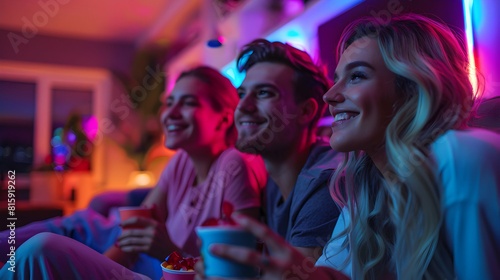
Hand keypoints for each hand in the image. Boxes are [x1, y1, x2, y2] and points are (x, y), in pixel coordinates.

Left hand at [117, 206, 175, 260]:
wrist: (170, 251)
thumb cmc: (164, 236)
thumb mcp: (162, 224)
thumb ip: (157, 214)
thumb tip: (152, 204)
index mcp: (154, 224)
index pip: (137, 219)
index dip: (127, 221)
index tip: (120, 225)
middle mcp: (153, 232)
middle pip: (132, 232)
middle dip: (122, 235)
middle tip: (117, 237)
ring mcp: (150, 241)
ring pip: (131, 241)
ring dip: (122, 243)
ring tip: (118, 244)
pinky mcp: (148, 250)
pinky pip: (134, 249)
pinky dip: (126, 249)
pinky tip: (122, 249)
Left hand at [209, 214, 347, 279]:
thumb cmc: (298, 270)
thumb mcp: (289, 255)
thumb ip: (270, 249)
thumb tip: (240, 242)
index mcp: (286, 252)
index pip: (267, 233)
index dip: (250, 223)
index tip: (234, 215)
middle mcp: (281, 266)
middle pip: (251, 258)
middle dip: (229, 252)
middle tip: (210, 248)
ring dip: (222, 279)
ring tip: (205, 275)